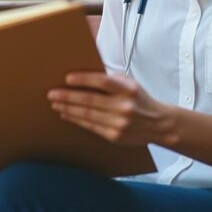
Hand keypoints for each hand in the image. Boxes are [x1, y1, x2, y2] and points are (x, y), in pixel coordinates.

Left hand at [48, 72, 177, 146]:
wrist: (159, 124)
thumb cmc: (139, 99)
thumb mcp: (129, 84)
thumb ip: (110, 80)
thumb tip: (83, 76)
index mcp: (128, 89)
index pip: (103, 81)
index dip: (84, 79)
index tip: (67, 78)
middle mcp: (124, 106)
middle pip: (91, 100)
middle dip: (68, 97)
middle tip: (52, 93)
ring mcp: (119, 123)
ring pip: (87, 114)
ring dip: (68, 109)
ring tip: (55, 103)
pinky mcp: (115, 135)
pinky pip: (90, 126)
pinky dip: (76, 119)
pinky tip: (66, 114)